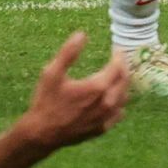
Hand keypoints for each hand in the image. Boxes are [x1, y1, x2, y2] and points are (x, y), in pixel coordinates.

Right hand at [18, 32, 128, 148]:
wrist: (43, 133)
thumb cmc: (46, 101)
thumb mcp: (52, 73)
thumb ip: (68, 52)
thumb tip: (82, 34)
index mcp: (97, 87)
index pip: (118, 67)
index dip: (119, 56)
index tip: (116, 49)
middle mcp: (106, 103)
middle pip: (124, 81)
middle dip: (124, 68)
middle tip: (119, 60)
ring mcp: (106, 118)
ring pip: (124, 98)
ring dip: (123, 85)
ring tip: (117, 76)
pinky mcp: (102, 128)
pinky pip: (119, 114)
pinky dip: (119, 103)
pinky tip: (113, 99)